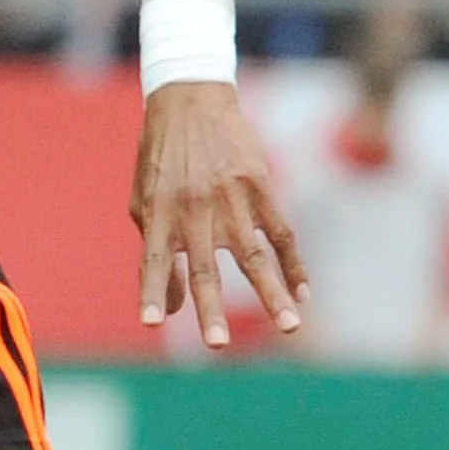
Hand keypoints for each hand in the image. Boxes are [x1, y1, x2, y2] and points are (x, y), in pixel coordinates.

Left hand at [132, 80, 306, 348]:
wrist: (191, 104)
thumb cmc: (161, 162)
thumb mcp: (144, 202)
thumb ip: (156, 253)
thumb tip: (173, 307)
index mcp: (159, 214)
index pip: (152, 262)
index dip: (152, 292)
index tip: (152, 322)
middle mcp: (194, 211)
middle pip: (204, 270)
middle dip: (210, 309)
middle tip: (216, 345)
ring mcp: (231, 201)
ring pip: (254, 257)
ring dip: (272, 294)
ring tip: (290, 326)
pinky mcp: (260, 187)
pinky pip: (281, 233)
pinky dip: (294, 263)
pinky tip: (304, 291)